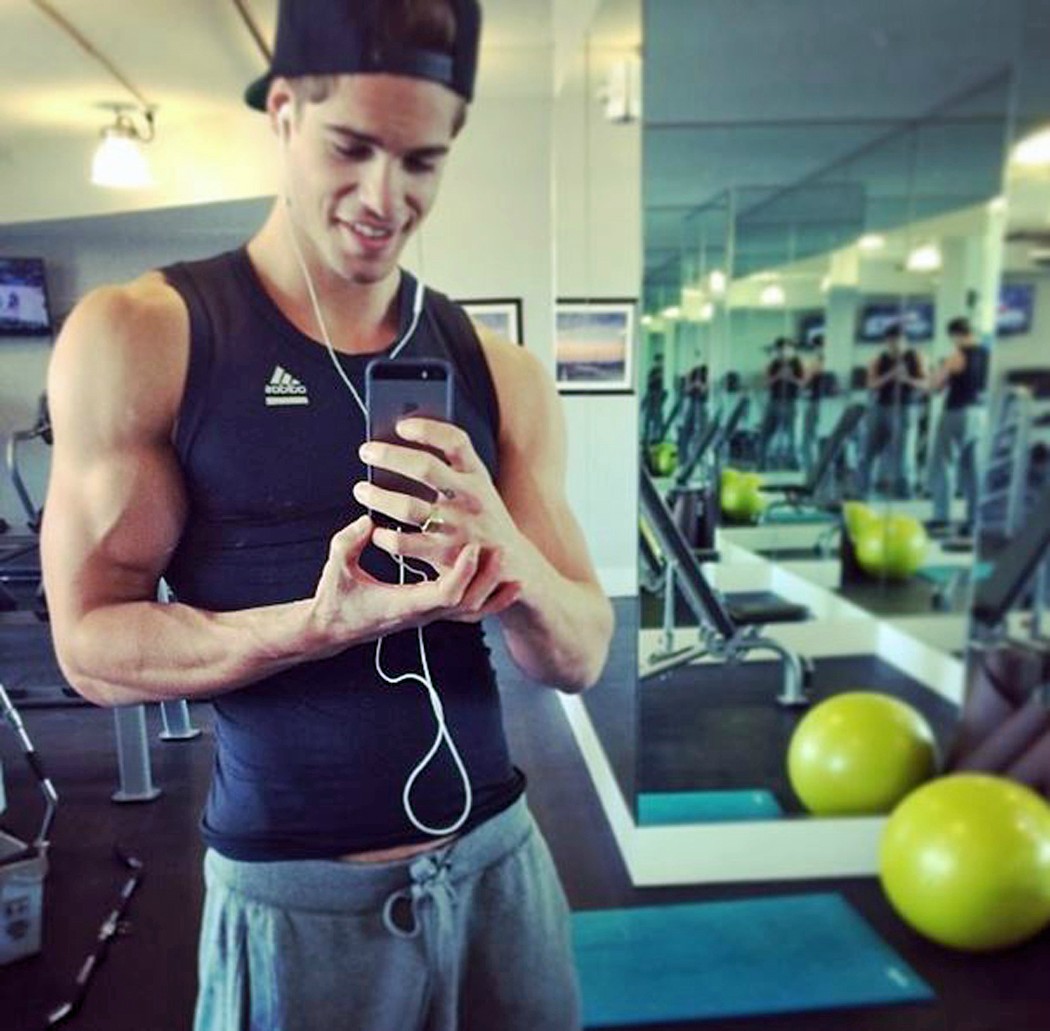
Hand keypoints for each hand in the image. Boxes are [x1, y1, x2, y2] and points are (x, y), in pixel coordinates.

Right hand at [308, 515, 497, 649]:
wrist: (331, 630)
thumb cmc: (334, 599)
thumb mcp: (336, 567)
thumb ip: (349, 543)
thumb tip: (367, 522)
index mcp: (403, 605)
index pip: (444, 595)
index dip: (462, 573)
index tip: (472, 548)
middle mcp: (421, 614)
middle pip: (468, 604)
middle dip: (487, 577)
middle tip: (500, 548)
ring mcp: (428, 616)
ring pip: (472, 610)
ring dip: (493, 587)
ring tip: (507, 561)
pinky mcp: (430, 612)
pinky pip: (466, 611)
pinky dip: (488, 599)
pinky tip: (503, 583)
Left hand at [353, 418, 527, 622]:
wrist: (512, 566)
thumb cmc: (482, 519)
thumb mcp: (479, 489)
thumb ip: (451, 471)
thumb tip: (402, 447)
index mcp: (479, 476)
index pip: (456, 441)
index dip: (428, 429)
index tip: (401, 425)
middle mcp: (472, 499)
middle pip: (426, 468)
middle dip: (391, 456)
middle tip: (366, 450)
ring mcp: (460, 528)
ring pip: (409, 507)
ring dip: (378, 497)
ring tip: (362, 490)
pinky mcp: (448, 556)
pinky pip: (406, 544)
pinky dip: (386, 537)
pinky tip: (377, 532)